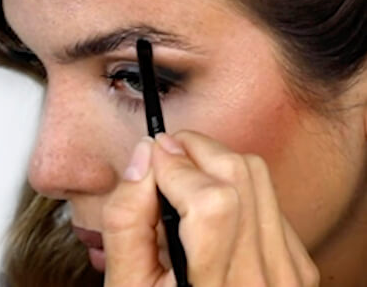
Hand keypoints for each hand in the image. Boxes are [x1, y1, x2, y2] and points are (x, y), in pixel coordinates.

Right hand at [102, 130, 319, 286]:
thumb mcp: (126, 282)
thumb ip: (126, 216)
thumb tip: (147, 153)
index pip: (212, 202)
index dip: (177, 165)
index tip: (152, 154)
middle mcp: (261, 282)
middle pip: (239, 175)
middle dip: (195, 149)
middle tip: (167, 157)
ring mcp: (287, 273)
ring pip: (256, 175)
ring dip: (214, 160)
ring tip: (185, 177)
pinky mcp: (297, 263)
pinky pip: (268, 196)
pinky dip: (235, 183)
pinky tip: (211, 203)